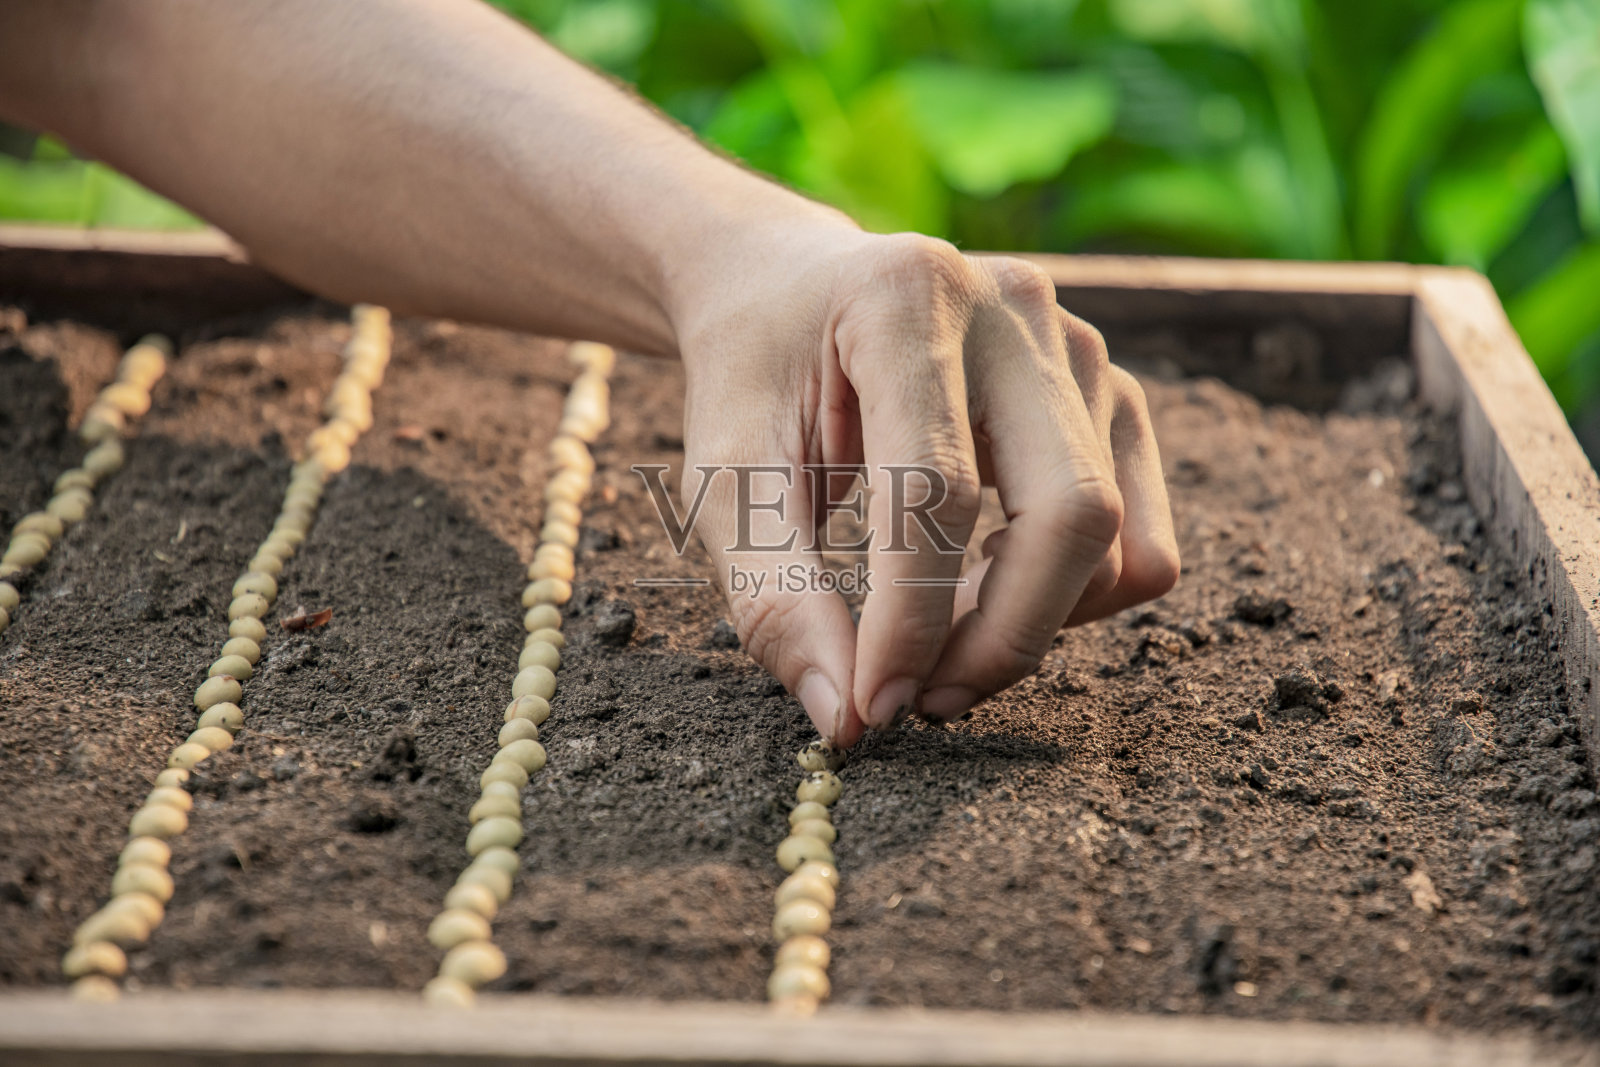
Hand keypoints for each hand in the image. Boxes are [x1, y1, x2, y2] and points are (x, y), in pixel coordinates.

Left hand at [672, 220, 1179, 746]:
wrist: (789, 289)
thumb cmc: (752, 378)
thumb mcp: (725, 477)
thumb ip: (774, 594)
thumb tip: (844, 715)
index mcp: (905, 299)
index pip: (937, 489)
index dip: (910, 620)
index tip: (872, 707)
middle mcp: (1016, 310)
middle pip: (1071, 512)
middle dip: (1003, 639)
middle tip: (924, 701)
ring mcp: (1079, 347)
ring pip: (1116, 536)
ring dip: (1033, 623)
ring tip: (934, 631)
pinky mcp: (1110, 395)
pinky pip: (1139, 535)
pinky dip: (1073, 594)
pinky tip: (983, 582)